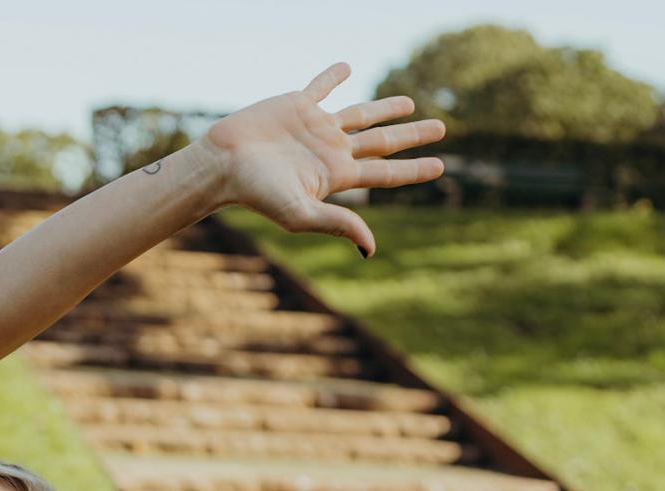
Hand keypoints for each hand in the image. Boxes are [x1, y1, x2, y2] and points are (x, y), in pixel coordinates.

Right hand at [191, 62, 444, 256]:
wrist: (223, 163)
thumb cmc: (257, 193)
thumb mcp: (300, 214)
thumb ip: (338, 224)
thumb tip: (371, 248)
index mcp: (336, 175)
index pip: (386, 172)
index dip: (414, 169)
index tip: (441, 166)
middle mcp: (331, 150)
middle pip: (382, 141)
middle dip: (412, 135)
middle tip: (441, 128)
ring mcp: (316, 127)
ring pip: (361, 114)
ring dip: (385, 108)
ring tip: (409, 103)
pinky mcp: (297, 105)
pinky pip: (321, 86)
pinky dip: (334, 76)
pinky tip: (347, 67)